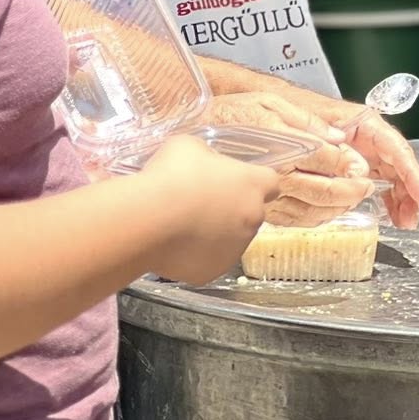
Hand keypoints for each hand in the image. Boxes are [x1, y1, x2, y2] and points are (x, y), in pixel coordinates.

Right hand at [137, 132, 280, 284]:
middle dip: (230, 209)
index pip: (270, 182)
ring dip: (214, 234)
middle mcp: (252, 219)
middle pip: (249, 213)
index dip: (253, 182)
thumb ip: (206, 157)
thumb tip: (203, 166)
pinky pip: (206, 261)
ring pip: (229, 240)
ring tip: (181, 225)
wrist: (148, 219)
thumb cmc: (172, 175)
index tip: (235, 182)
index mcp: (252, 185)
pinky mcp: (212, 272)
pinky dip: (194, 255)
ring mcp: (234, 250)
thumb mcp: (188, 147)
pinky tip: (173, 244)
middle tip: (199, 203)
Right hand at [198, 92, 387, 228]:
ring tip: (350, 200)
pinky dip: (311, 220)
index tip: (361, 166)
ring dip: (334, 208)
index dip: (346, 163)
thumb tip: (335, 134)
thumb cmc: (223, 120)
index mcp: (279, 149)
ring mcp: (262, 205)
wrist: (181, 157)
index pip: (323, 158)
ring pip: (309, 212)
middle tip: (364, 186)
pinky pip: (289, 222)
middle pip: (322, 190)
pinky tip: (321, 214)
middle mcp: (274, 180)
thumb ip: (303, 120)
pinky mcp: (250, 220)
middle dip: (349, 190)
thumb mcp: (266, 103)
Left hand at [295, 96, 418, 229]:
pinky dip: (385, 197)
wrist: (271, 108)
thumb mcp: (308, 122)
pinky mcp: (353, 165)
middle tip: (411, 217)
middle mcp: (367, 137)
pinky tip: (390, 214)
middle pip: (398, 164)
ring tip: (404, 221)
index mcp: (363, 122)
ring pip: (390, 175)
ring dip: (400, 198)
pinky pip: (377, 181)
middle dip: (409, 191)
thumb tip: (355, 166)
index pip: (395, 147)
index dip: (410, 172)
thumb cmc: (292, 109)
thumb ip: (331, 141)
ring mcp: (361, 151)